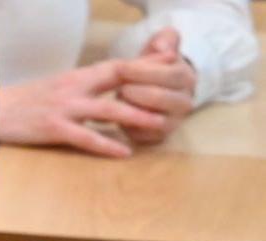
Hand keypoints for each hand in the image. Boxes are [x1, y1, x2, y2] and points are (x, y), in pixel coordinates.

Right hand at [0, 60, 165, 156]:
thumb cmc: (25, 104)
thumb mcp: (57, 88)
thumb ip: (84, 89)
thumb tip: (109, 93)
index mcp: (76, 77)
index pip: (118, 67)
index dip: (146, 67)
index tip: (172, 68)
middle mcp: (74, 88)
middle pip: (119, 82)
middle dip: (149, 88)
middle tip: (177, 96)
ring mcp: (64, 108)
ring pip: (108, 110)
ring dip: (136, 118)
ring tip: (159, 126)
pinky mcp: (53, 128)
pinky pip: (86, 137)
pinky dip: (106, 145)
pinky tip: (123, 152)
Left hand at [117, 27, 196, 143]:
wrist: (153, 88)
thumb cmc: (154, 66)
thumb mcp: (160, 47)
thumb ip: (164, 40)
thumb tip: (162, 47)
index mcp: (187, 78)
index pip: (172, 75)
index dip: (144, 71)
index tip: (122, 67)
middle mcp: (185, 103)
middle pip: (162, 98)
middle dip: (136, 91)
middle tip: (118, 86)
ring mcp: (173, 122)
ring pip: (154, 120)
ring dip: (132, 109)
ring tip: (117, 98)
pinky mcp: (158, 137)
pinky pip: (144, 136)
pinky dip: (129, 127)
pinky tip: (116, 116)